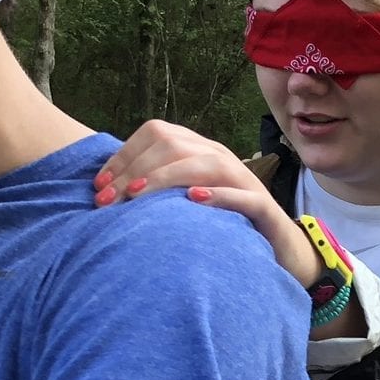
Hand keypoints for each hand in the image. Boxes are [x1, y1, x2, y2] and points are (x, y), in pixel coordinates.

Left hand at [95, 121, 321, 287]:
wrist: (280, 246)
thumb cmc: (225, 225)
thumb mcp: (186, 200)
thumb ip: (159, 188)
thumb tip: (109, 190)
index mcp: (200, 150)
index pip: (157, 133)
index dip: (123, 155)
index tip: (99, 186)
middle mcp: (221, 157)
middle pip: (174, 144)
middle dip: (134, 170)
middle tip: (107, 201)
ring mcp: (244, 180)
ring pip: (203, 164)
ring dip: (164, 178)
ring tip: (136, 197)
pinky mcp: (262, 207)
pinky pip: (241, 196)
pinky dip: (217, 195)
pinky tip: (192, 200)